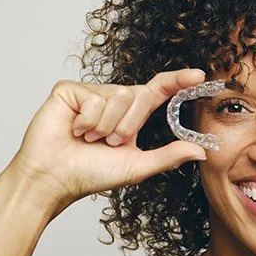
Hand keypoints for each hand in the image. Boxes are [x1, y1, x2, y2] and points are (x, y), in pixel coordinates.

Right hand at [10, 68, 207, 203]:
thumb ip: (168, 156)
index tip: (199, 76)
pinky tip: (74, 130)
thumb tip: (201, 152)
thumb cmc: (90, 174)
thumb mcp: (137, 166)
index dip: (178, 81)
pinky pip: (94, 97)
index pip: (158, 91)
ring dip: (106, 126)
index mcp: (130, 115)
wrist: (54, 178)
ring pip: (117, 96)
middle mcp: (112, 100)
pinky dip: (88, 121)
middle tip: (108, 143)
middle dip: (128, 126)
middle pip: (140, 95)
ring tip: (88, 138)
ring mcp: (90, 92)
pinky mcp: (69, 89)